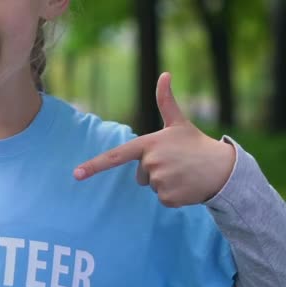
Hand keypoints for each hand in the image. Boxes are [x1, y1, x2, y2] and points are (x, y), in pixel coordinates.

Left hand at [73, 72, 234, 207]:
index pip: (116, 156)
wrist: (224, 169)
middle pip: (140, 175)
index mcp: (149, 144)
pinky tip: (187, 185)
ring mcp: (159, 181)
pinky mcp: (168, 197)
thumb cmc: (197, 144)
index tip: (76, 174)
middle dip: (155, 172)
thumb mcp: (179, 123)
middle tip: (176, 163)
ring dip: (165, 183)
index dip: (94, 165)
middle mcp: (151, 163)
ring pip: (152, 187)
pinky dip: (174, 196)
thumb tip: (164, 73)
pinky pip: (162, 199)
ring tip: (184, 173)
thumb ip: (166, 101)